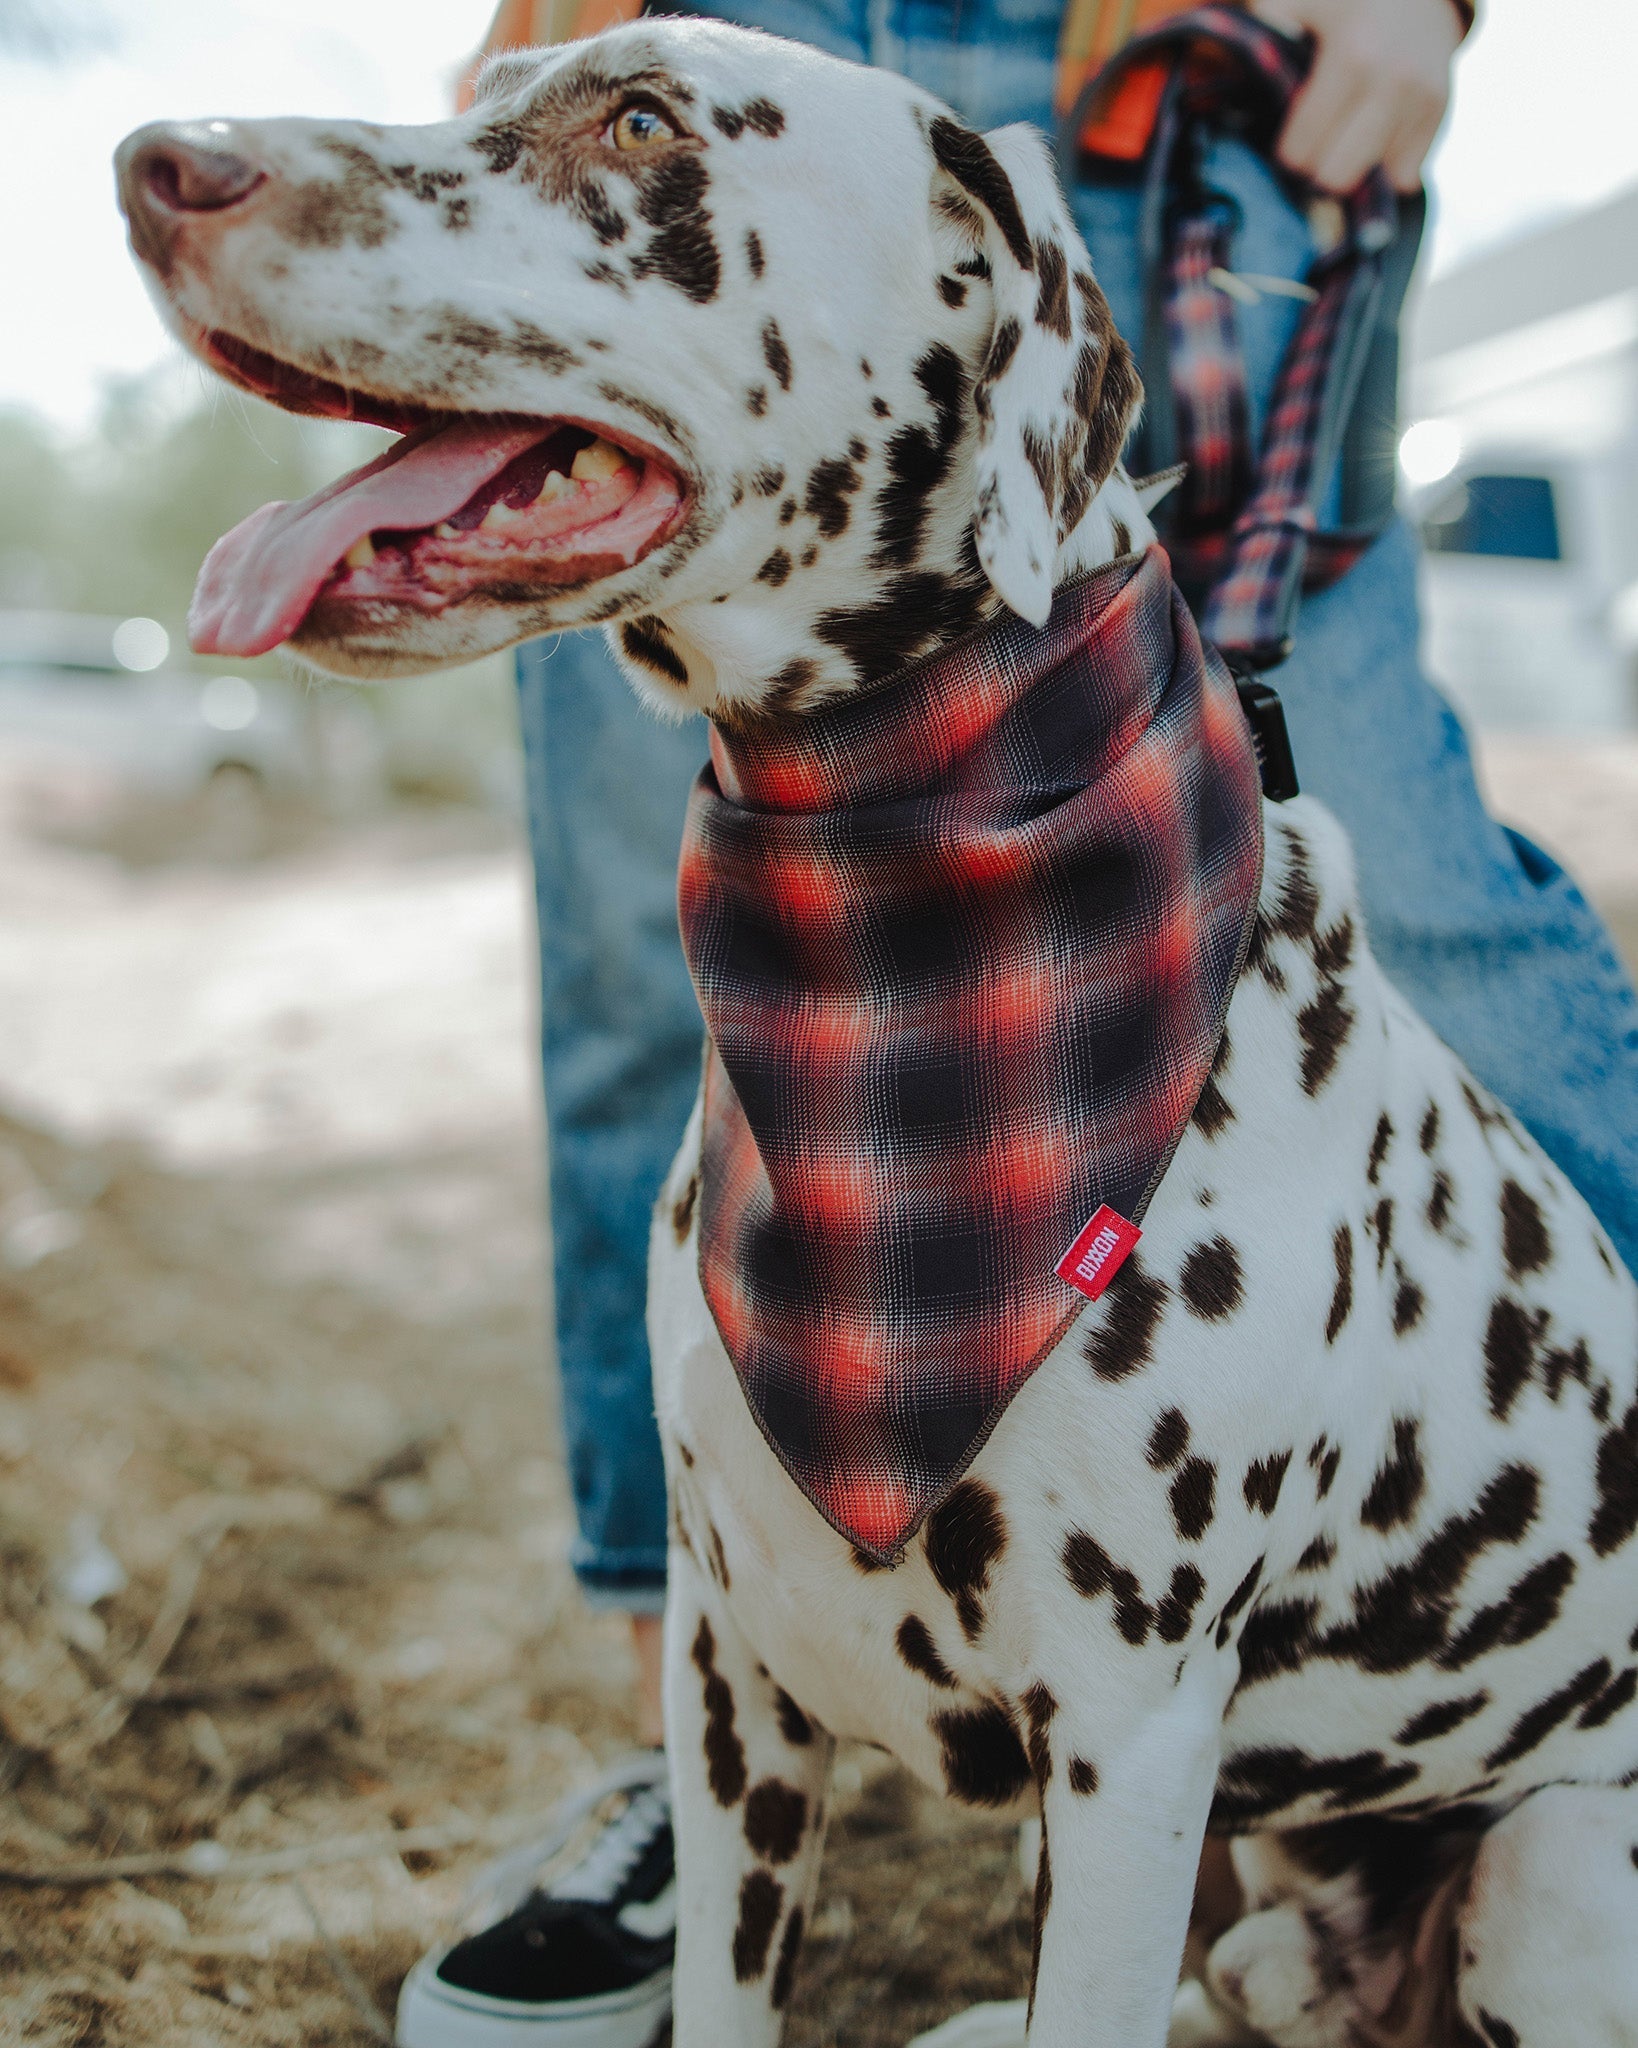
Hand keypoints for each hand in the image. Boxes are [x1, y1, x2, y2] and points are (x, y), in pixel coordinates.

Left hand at [1250, 0, 1464, 193]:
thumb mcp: (1294, 0)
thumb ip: (1266, 33)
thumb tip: (1247, 74)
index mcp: (1351, 59)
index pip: (1301, 152)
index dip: (1287, 151)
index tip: (1286, 138)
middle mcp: (1392, 85)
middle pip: (1335, 177)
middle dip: (1317, 168)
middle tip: (1313, 146)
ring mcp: (1421, 99)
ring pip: (1372, 181)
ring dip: (1352, 167)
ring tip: (1342, 139)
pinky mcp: (1440, 111)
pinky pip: (1404, 175)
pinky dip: (1385, 165)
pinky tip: (1372, 137)